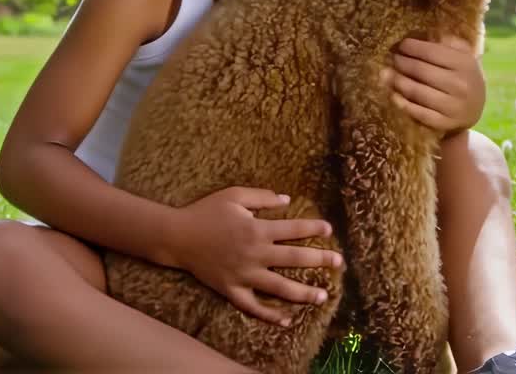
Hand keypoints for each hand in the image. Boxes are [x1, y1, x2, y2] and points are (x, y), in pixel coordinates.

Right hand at [166, 187, 342, 325]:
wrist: (176, 236)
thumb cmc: (206, 212)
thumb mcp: (234, 195)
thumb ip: (262, 197)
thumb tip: (287, 200)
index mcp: (256, 229)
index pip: (292, 229)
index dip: (313, 228)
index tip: (329, 229)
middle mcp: (254, 254)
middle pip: (293, 258)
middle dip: (319, 259)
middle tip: (339, 262)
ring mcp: (243, 275)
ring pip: (279, 287)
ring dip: (303, 292)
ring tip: (323, 296)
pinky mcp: (231, 290)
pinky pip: (253, 307)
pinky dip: (270, 315)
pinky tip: (287, 321)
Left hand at [384, 35, 485, 133]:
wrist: (474, 109)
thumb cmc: (463, 76)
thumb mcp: (463, 56)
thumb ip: (449, 43)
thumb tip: (425, 34)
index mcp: (465, 64)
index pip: (432, 52)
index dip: (412, 47)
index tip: (401, 45)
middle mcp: (460, 85)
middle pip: (421, 70)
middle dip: (402, 62)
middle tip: (393, 58)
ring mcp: (452, 106)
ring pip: (417, 92)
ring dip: (397, 82)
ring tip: (387, 74)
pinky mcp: (444, 123)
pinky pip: (418, 112)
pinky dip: (403, 103)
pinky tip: (393, 95)